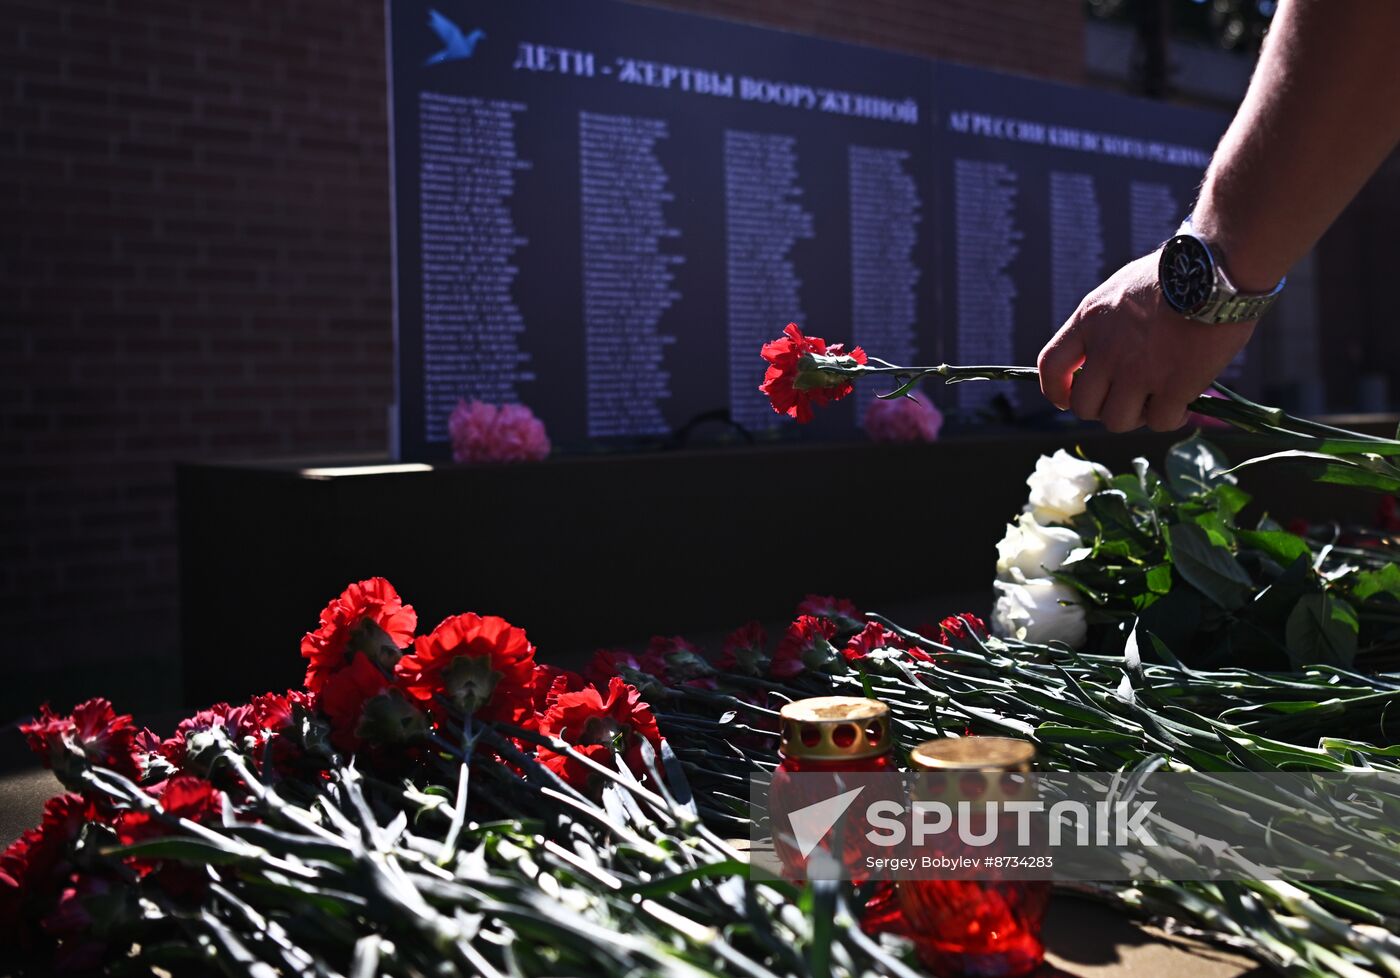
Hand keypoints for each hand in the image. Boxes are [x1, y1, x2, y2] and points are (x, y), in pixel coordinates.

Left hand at [1036, 251, 1255, 431]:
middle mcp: (1106, 351)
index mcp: (1089, 321)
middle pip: (1085, 406)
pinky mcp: (1173, 386)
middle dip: (1104, 408)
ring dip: (1137, 416)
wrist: (1215, 270)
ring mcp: (1137, 372)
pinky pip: (1159, 422)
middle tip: (1128, 398)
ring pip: (1118, 421)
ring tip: (1156, 401)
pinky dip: (1171, 418)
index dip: (1056, 390)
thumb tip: (1106, 354)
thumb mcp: (1122, 288)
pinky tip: (1183, 405)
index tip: (1067, 399)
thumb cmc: (1176, 272)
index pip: (1051, 366)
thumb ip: (1107, 323)